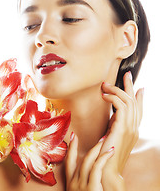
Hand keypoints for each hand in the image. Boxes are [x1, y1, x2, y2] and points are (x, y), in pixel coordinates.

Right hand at [65, 134, 114, 190]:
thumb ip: (84, 184)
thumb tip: (92, 177)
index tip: (73, 135)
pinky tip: (111, 151)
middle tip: (101, 138)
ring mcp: (81, 185)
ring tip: (107, 142)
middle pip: (82, 159)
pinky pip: (97, 167)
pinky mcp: (91, 188)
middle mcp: (74, 183)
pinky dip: (104, 157)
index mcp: (70, 184)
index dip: (71, 147)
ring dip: (98, 148)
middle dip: (92, 147)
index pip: (69, 162)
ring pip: (89, 160)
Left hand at [100, 71, 143, 186]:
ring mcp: (131, 128)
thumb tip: (115, 113)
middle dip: (130, 86)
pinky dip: (113, 98)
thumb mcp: (113, 134)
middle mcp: (135, 127)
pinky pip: (121, 106)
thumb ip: (116, 123)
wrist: (107, 169)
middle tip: (126, 74)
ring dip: (117, 89)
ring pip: (129, 101)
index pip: (139, 109)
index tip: (138, 86)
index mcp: (133, 129)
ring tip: (106, 85)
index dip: (139, 97)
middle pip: (135, 101)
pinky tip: (104, 96)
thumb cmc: (107, 152)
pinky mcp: (123, 128)